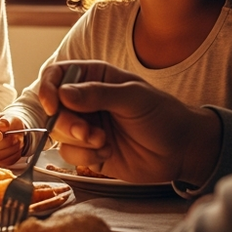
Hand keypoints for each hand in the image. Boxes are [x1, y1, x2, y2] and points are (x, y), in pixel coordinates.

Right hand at [0, 112, 27, 165]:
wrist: (10, 131)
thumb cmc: (6, 123)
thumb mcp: (8, 117)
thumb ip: (5, 121)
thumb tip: (2, 126)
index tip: (0, 135)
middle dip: (6, 142)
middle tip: (16, 136)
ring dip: (12, 149)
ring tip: (18, 141)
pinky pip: (4, 163)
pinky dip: (14, 155)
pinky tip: (16, 148)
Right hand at [39, 60, 221, 185]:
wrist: (182, 150)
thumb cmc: (163, 114)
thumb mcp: (133, 97)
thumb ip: (98, 94)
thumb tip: (63, 93)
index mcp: (94, 77)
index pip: (57, 75)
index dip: (48, 88)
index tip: (51, 105)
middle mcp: (85, 100)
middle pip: (53, 108)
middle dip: (66, 123)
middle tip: (87, 132)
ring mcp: (86, 126)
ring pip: (58, 133)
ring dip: (78, 141)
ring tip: (103, 143)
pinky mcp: (88, 151)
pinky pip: (69, 154)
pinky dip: (85, 157)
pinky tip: (107, 153)